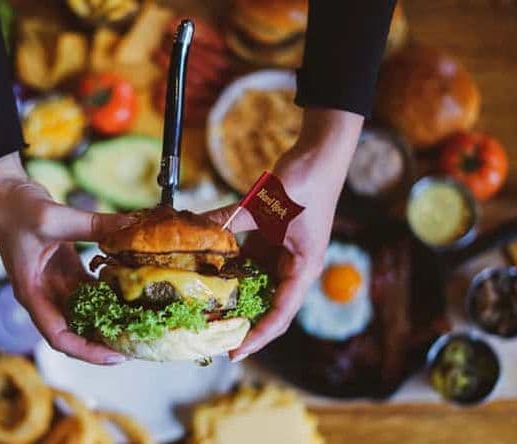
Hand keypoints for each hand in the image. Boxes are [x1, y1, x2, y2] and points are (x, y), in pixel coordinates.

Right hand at [0, 152, 131, 364]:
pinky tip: (131, 288)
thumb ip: (93, 225)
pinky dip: (108, 289)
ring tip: (139, 320)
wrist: (3, 189)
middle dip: (104, 338)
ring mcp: (54, 281)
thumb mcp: (53, 218)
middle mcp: (43, 293)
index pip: (59, 336)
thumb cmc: (15, 208)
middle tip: (137, 340)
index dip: (88, 351)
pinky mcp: (64, 267)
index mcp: (32, 293)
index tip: (116, 355)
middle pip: (75, 329)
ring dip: (109, 315)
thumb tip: (130, 226)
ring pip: (85, 309)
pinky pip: (90, 286)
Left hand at [206, 108, 363, 361]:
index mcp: (304, 266)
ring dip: (234, 296)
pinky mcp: (272, 238)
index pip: (281, 312)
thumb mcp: (265, 203)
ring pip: (256, 284)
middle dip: (243, 321)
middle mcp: (294, 265)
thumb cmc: (305, 180)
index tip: (235, 351)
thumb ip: (231, 219)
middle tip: (211, 336)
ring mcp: (283, 252)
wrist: (320, 153)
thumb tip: (196, 230)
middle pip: (268, 304)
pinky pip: (249, 260)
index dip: (258, 335)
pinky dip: (231, 268)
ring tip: (205, 312)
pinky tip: (207, 274)